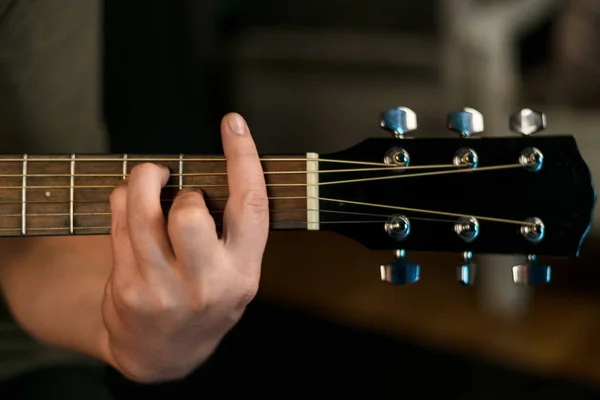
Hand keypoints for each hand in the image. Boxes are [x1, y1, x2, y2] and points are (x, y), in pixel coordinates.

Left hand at [101, 113, 268, 381]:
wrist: (164, 353)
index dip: (244, 159)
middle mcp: (208, 283)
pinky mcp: (128, 288)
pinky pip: (119, 222)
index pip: (251, 207)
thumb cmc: (204, 300)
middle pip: (191, 211)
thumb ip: (234, 232)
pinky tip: (130, 203)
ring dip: (144, 180)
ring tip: (150, 179)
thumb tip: (223, 168)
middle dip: (182, 188)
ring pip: (144, 212)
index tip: (234, 124)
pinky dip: (122, 198)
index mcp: (243, 272)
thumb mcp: (235, 274)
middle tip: (180, 192)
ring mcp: (164, 289)